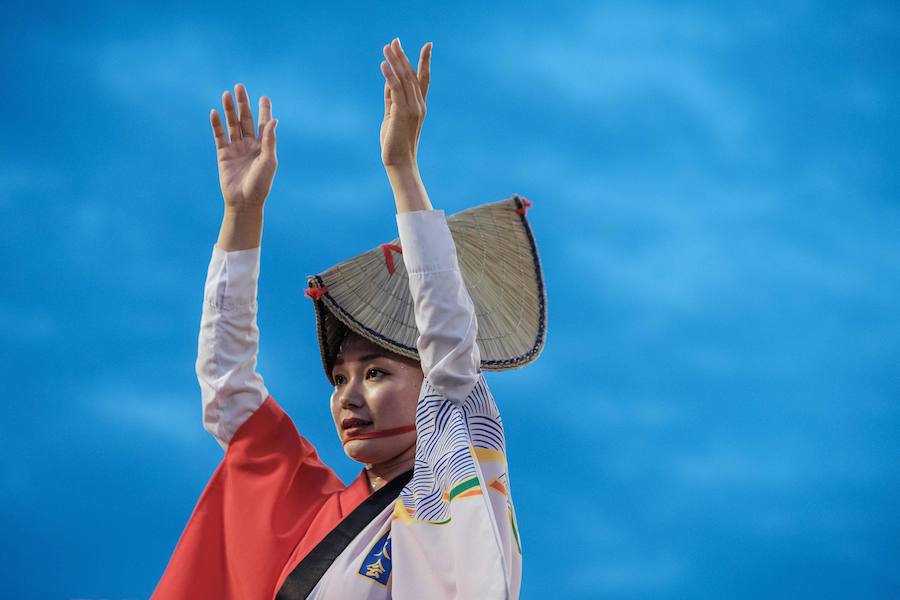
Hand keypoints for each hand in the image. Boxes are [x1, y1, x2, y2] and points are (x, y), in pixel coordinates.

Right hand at [210, 83, 277, 211]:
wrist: (244, 202)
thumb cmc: (260, 184)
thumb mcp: (269, 161)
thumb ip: (270, 141)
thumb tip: (274, 120)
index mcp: (263, 146)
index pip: (264, 124)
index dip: (264, 110)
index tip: (264, 97)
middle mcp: (250, 145)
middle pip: (246, 119)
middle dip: (243, 104)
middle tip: (240, 87)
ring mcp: (236, 148)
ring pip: (232, 124)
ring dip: (229, 110)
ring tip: (226, 94)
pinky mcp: (223, 154)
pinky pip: (219, 136)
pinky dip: (217, 124)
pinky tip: (214, 112)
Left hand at [380, 38, 431, 168]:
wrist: (399, 162)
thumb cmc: (395, 142)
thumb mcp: (392, 115)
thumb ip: (391, 98)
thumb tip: (388, 80)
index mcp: (419, 106)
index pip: (424, 79)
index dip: (425, 61)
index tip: (428, 45)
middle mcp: (419, 105)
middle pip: (412, 75)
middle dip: (404, 56)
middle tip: (395, 40)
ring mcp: (413, 109)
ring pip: (404, 79)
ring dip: (395, 61)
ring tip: (387, 46)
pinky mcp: (402, 113)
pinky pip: (396, 90)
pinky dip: (389, 76)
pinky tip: (383, 65)